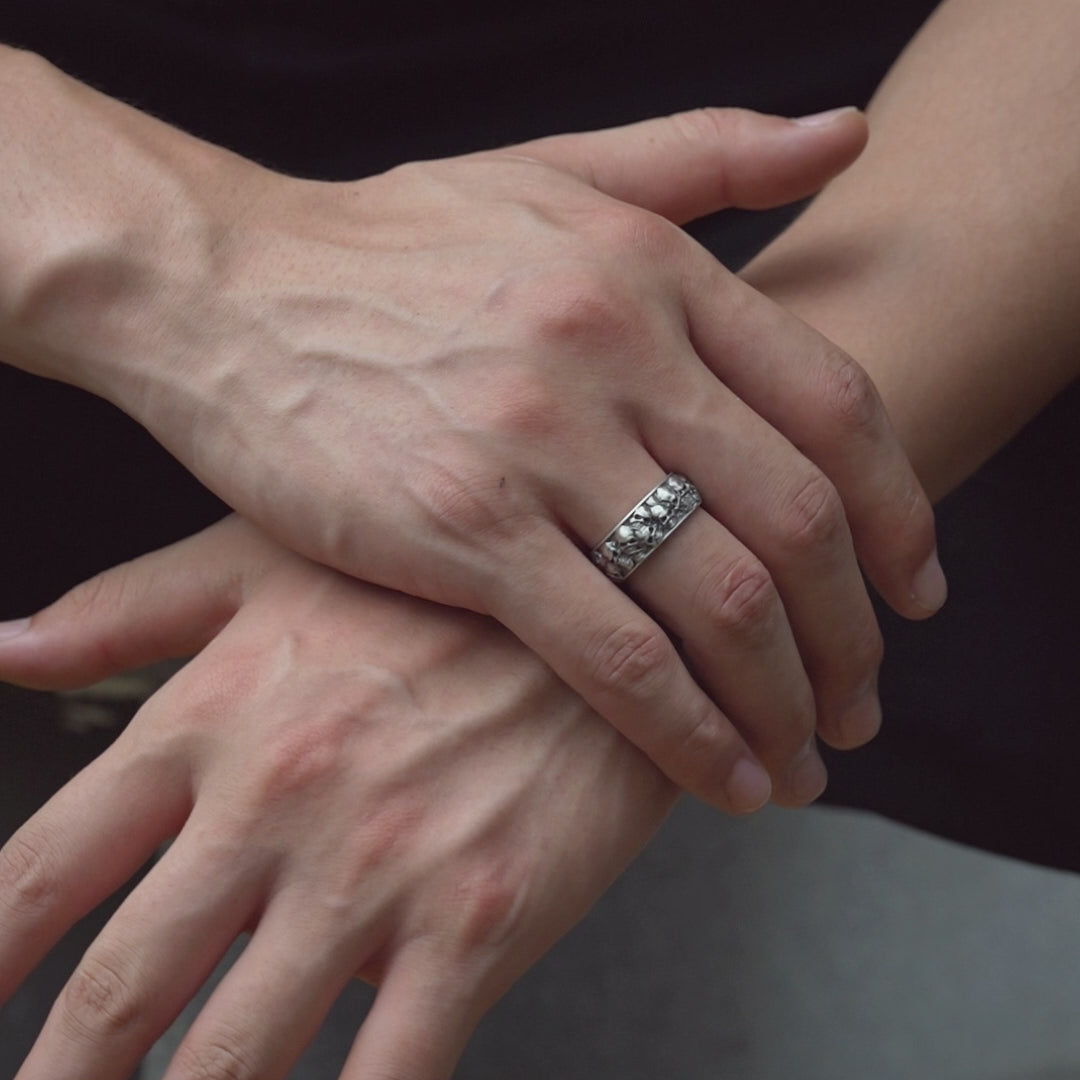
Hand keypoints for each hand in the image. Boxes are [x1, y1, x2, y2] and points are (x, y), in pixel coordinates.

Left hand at [0, 516, 675, 1079]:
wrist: (609, 606)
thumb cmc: (436, 588)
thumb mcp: (273, 564)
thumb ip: (131, 610)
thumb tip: (12, 646)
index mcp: (212, 714)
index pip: (43, 868)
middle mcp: (276, 800)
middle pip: (117, 994)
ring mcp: (376, 871)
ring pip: (231, 1062)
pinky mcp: (477, 925)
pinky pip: (386, 1078)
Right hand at [5, 54, 943, 808]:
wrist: (222, 285)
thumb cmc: (387, 246)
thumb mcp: (555, 174)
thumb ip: (708, 153)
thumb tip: (849, 133)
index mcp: (653, 270)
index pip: (835, 406)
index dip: (899, 513)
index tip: (916, 592)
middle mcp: (615, 348)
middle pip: (797, 517)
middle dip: (854, 634)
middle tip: (866, 703)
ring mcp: (541, 441)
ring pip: (721, 598)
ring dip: (787, 697)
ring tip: (808, 757)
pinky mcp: (463, 527)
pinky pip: (615, 651)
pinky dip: (687, 728)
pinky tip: (721, 775)